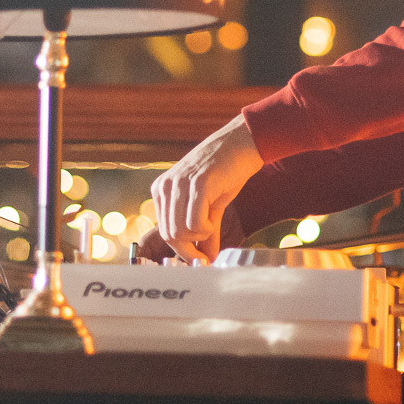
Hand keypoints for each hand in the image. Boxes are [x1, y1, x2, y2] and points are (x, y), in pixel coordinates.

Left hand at [149, 115, 263, 262]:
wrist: (241, 144)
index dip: (183, 250)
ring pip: (180, 231)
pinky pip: (194, 223)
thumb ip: (205, 233)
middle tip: (208, 245)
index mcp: (161, 189)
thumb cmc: (226, 172)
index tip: (200, 260)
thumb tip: (207, 259)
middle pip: (170, 235)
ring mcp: (179, 184)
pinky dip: (205, 230)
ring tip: (211, 224)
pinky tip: (212, 221)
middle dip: (190, 248)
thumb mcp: (210, 206)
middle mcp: (165, 186)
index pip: (164, 231)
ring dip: (199, 237)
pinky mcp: (198, 184)